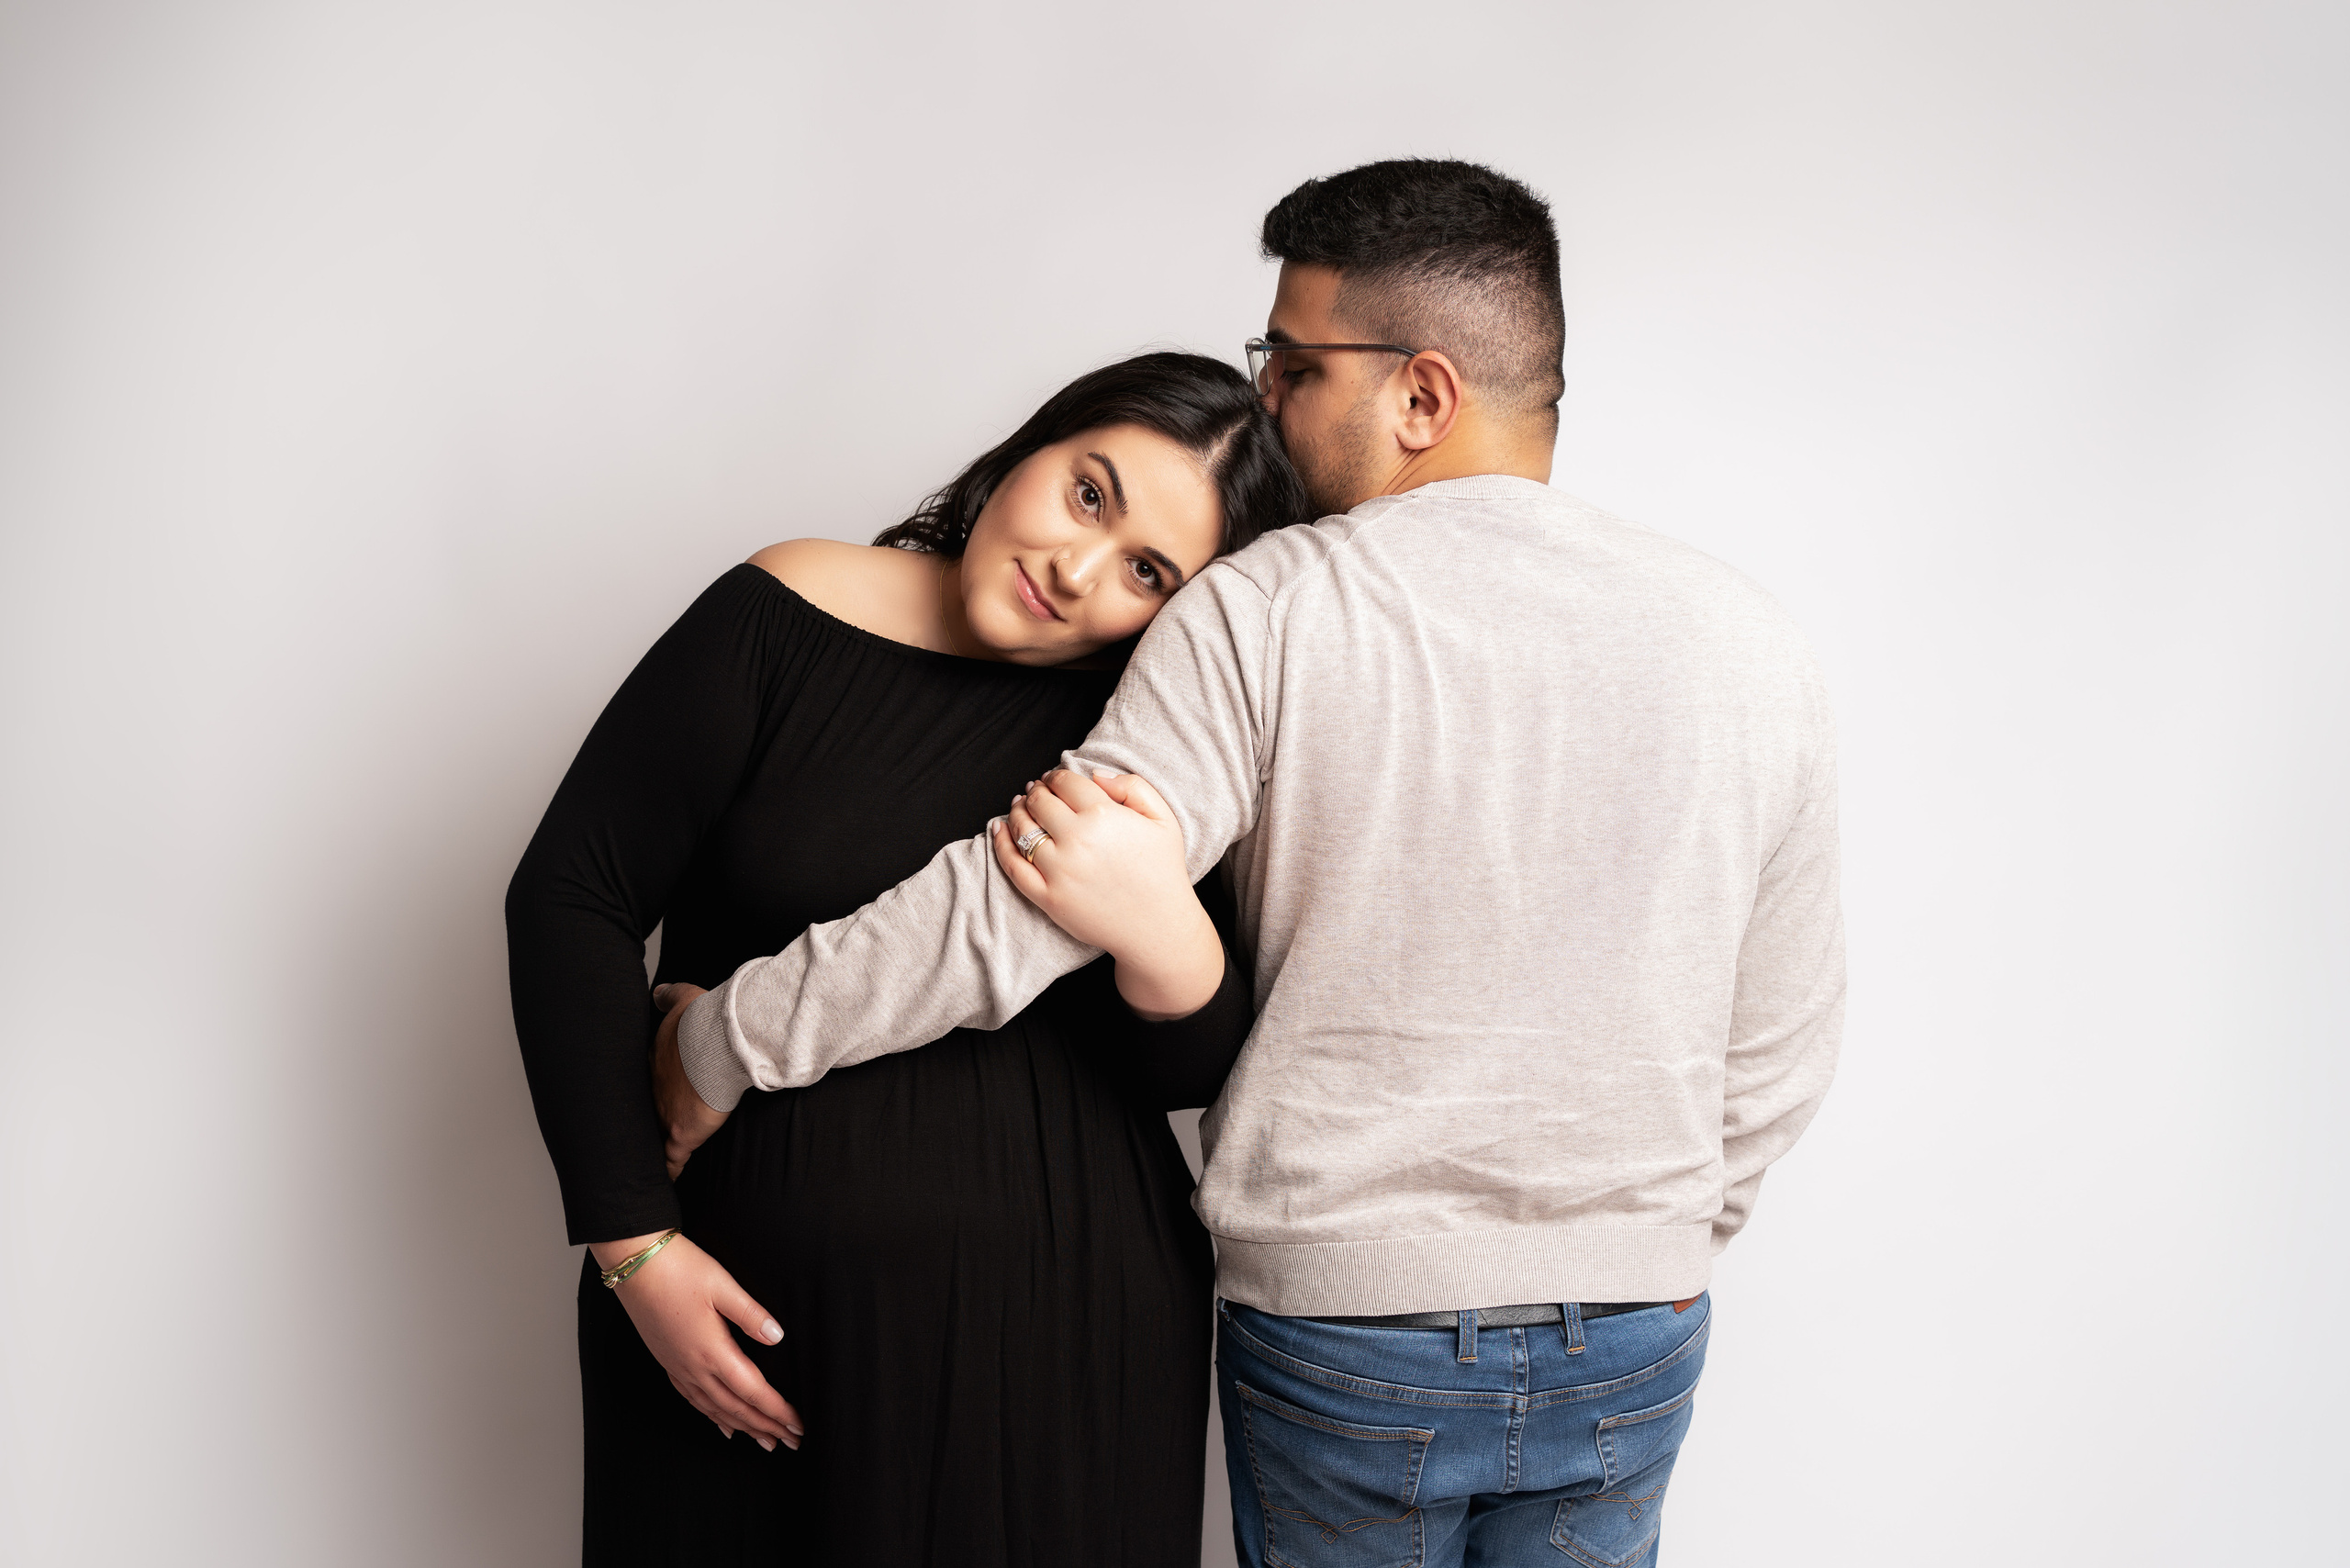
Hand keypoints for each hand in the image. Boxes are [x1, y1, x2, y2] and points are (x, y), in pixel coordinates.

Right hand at [589, 1230, 801, 1449]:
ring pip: (715, 1409)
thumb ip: (751, 1314)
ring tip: (764, 1442)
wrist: (635, 1264)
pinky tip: (722, 1423)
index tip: (798, 1426)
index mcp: (712, 1350)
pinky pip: (693, 1400)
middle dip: (766, 1427)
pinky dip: (712, 1416)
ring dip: (742, 1427)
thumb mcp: (722, 1285)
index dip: (777, 1412)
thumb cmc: (679, 1269)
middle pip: (736, 1408)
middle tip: (792, 1442)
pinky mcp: (668, 1361)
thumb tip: (778, 1337)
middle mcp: (694, 1366)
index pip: (753, 1392)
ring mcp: (678, 1366)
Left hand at [651, 983, 727, 1179]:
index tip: (643, 1101)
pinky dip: (668, 1175)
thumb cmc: (705, 1023)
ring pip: (650, 1141)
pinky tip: (664, 1185)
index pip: (643, 1084)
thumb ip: (669, 996)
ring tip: (644, 1170)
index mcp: (653, 1064)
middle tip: (637, 1139)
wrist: (719, 1043)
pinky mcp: (681, 1136)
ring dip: (650, 1153)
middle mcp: (652, 1092)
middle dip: (640, 1126)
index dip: (643, 1095)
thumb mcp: (683, 1000)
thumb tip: (657, 992)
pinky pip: (670, 1163)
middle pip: (640, 1114)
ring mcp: (664, 1116)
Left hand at [991, 770, 1222, 1018]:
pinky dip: (1000, 844)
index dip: (1055, 776)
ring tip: (1019, 808)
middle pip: (1040, 802)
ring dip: (1017, 812)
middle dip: (1035, 792)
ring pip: (1023, 829)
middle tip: (1035, 792)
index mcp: (1105, 815)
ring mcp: (1059, 870)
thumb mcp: (1163, 819)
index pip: (1065, 782)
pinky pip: (1013, 866)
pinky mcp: (1048, 898)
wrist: (1159, 928)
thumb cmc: (1163, 872)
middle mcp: (1078, 840)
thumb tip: (1093, 774)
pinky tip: (998, 830)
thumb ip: (1133, 786)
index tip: (1053, 778)